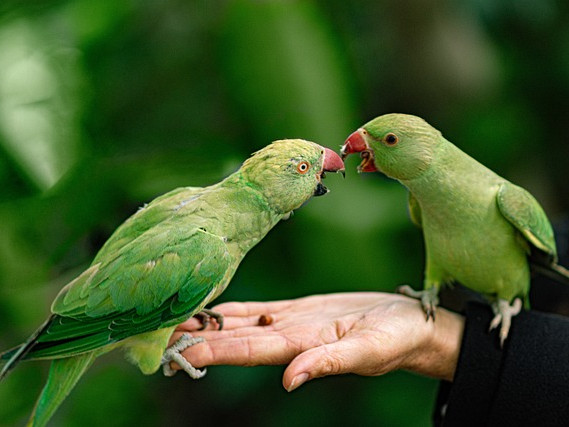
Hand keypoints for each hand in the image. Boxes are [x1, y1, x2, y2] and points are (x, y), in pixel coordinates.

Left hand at [170, 292, 463, 390]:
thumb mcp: (368, 352)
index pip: (246, 349)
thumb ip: (328, 364)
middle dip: (196, 337)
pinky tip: (210, 308)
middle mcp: (288, 337)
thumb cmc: (397, 339)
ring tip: (172, 319)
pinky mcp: (300, 310)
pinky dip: (232, 309)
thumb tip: (290, 381)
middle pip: (234, 338)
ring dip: (207, 323)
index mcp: (300, 347)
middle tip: (155, 333)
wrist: (410, 324)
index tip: (176, 352)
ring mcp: (291, 323)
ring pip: (240, 323)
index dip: (211, 351)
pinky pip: (258, 309)